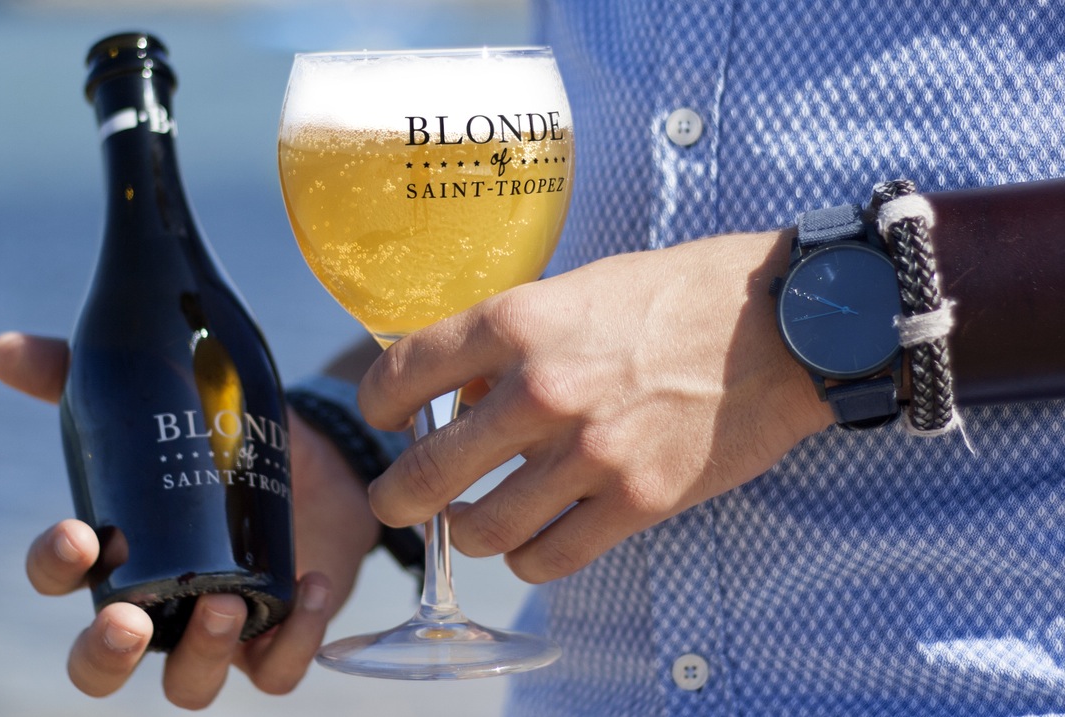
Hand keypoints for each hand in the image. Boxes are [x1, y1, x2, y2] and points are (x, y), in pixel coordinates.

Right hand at [0, 332, 378, 708]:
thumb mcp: (160, 400)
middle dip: (105, 656)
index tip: (79, 535)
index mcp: (116, 556)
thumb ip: (84, 375)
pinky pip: (277, 672)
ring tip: (224, 603)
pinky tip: (311, 587)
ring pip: (187, 686)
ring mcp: (215, 630)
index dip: (58, 567)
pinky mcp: (278, 638)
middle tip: (130, 621)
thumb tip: (2, 348)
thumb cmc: (221, 440)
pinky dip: (295, 642)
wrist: (321, 459)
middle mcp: (157, 605)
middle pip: (102, 665)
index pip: (62, 581)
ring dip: (200, 656)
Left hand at [357, 231, 833, 583]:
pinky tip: (529, 541)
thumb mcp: (580, 287)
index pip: (404, 375)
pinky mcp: (636, 502)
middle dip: (396, 496)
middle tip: (395, 502)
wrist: (783, 326)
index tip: (381, 417)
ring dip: (465, 533)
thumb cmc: (680, 294)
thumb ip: (514, 337)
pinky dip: (527, 557)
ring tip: (470, 523)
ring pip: (482, 528)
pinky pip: (548, 558)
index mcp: (519, 322)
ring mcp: (589, 453)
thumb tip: (462, 386)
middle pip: (426, 472)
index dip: (377, 403)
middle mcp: (542, 390)